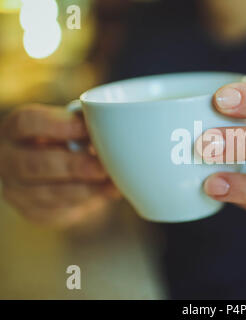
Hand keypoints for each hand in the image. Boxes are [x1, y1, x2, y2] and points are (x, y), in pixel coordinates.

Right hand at [0, 104, 120, 227]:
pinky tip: (107, 193)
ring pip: (49, 194)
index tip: (87, 128)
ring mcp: (18, 190)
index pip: (26, 123)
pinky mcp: (35, 213)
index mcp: (15, 130)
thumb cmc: (68, 138)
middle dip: (73, 167)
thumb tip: (114, 127)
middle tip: (102, 168)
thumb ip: (86, 123)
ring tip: (114, 184)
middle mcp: (8, 160)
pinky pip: (60, 211)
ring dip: (86, 190)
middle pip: (34, 164)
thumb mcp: (72, 124)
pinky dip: (87, 203)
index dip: (57, 125)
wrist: (59, 169)